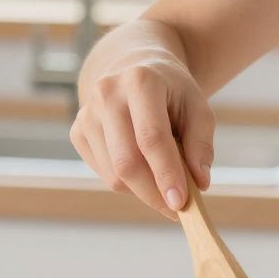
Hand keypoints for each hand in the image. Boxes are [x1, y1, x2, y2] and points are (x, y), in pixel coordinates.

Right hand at [70, 52, 214, 221]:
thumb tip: (199, 183)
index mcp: (140, 81)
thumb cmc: (171, 92)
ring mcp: (87, 113)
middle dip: (153, 193)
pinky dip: (127, 183)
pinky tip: (142, 168)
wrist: (135, 68)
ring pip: (114, 174)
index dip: (166, 174)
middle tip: (176, 209)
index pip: (151, 137)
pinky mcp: (77, 131)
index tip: (181, 204)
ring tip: (163, 181)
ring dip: (143, 190)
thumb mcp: (197, 106)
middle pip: (127, 161)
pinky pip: (104, 174)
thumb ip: (201, 143)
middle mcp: (107, 93)